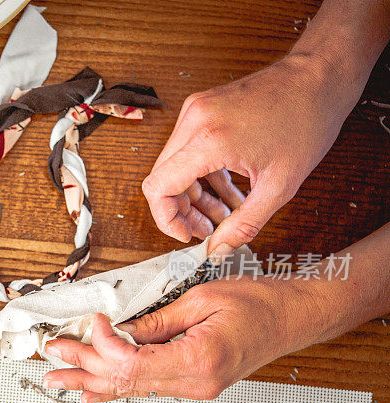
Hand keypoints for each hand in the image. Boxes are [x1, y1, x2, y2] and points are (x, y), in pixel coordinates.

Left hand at [42, 276, 326, 402]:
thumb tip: (119, 328)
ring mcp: (194, 387)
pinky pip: (147, 388)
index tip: (92, 323)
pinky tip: (94, 392)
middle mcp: (194, 381)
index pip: (132, 362)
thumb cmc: (259, 303)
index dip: (103, 345)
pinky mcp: (194, 383)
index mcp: (197, 359)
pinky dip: (116, 387)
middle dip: (84, 366)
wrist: (292, 317)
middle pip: (125, 380)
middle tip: (54, 356)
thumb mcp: (201, 299)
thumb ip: (156, 319)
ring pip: (132, 389)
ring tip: (60, 378)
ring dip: (92, 380)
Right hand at [141, 53, 359, 256]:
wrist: (321, 76)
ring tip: (224, 215)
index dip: (166, 219)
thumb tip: (219, 249)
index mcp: (208, 139)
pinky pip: (189, 150)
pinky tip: (229, 192)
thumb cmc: (307, 119)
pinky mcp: (202, 108)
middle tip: (208, 230)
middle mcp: (194, 120)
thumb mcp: (279, 185)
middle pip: (162, 178)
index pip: (158, 187)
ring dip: (195, 195)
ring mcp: (195, 111)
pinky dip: (203, 175)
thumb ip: (244, 224)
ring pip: (175, 166)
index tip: (185, 234)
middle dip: (182, 211)